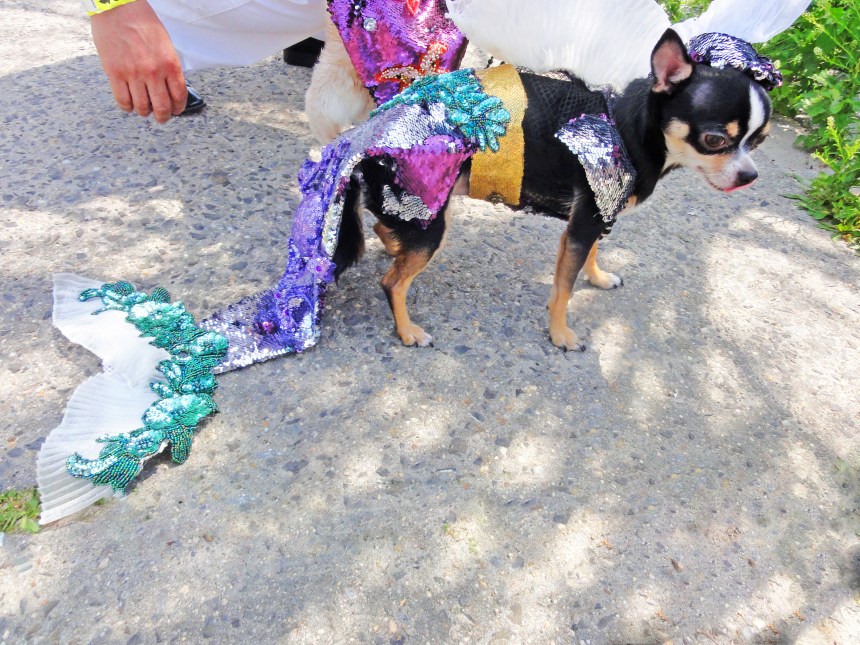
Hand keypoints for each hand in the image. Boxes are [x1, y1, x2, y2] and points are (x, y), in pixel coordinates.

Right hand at [90, 1, 186, 122]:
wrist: (117, 8)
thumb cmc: (142, 22)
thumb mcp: (165, 44)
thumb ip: (168, 67)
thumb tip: (170, 87)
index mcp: (169, 64)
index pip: (179, 96)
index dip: (178, 108)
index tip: (175, 111)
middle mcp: (153, 72)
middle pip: (162, 107)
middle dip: (163, 117)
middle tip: (161, 118)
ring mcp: (133, 74)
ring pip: (142, 107)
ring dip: (145, 113)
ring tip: (144, 110)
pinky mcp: (115, 73)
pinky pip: (123, 100)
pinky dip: (127, 107)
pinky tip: (129, 105)